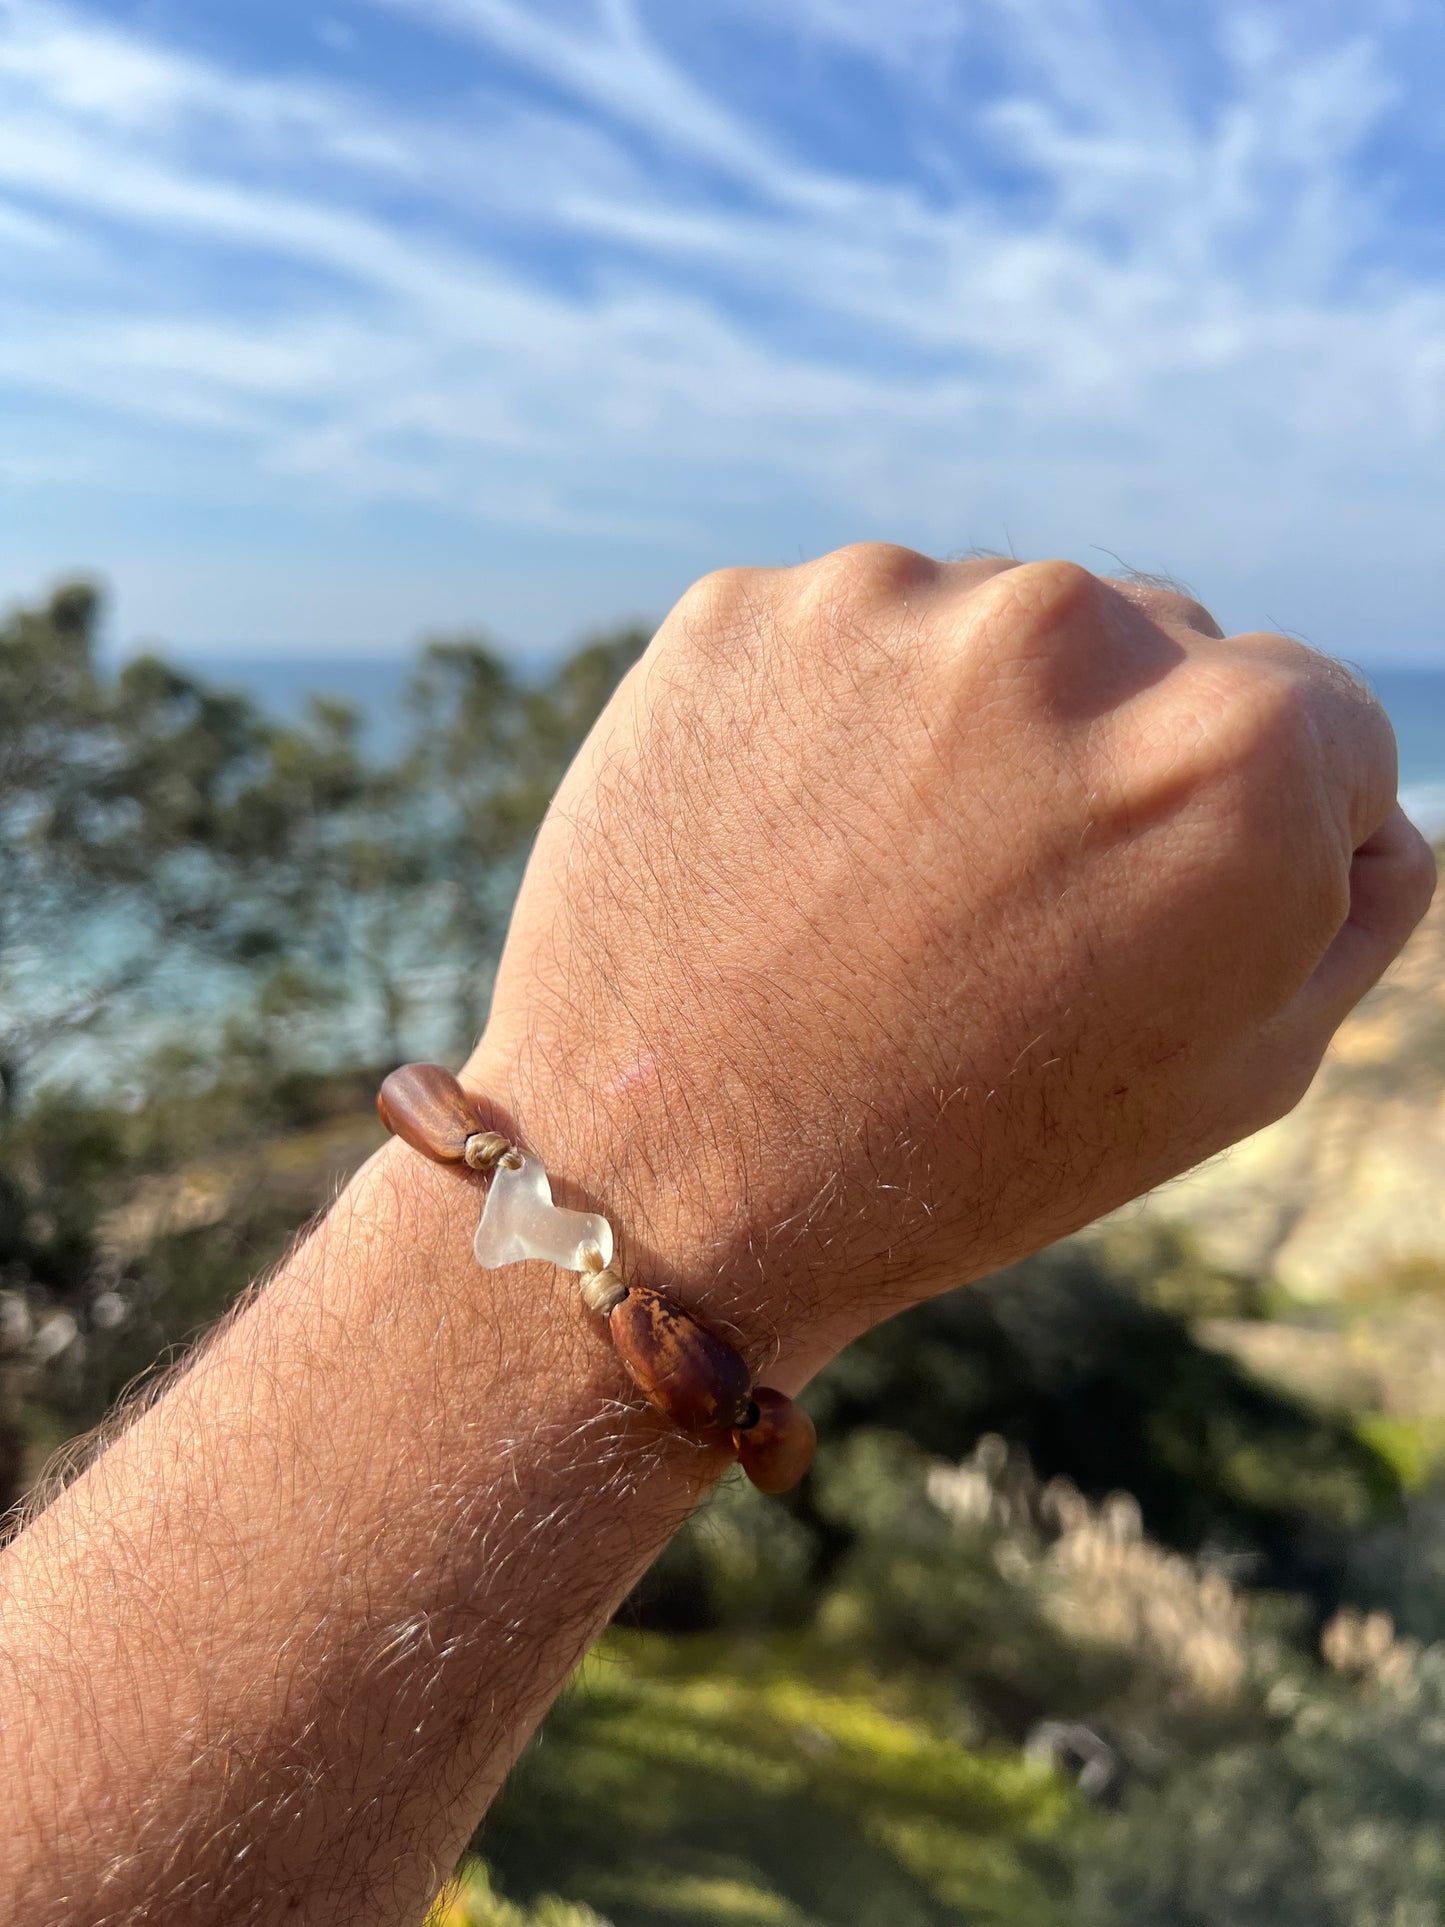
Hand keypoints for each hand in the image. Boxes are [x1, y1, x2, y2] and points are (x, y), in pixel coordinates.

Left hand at [469, 551, 1433, 1382]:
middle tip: (1003, 906)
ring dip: (965, 728)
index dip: (1247, 830)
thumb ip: (1355, 902)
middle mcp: (1073, 630)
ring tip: (882, 885)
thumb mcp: (1242, 1072)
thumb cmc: (969, 1150)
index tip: (1146, 903)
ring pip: (992, 632)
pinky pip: (846, 640)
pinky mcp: (741, 606)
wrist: (664, 1182)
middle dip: (1109, 756)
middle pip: (1156, 646)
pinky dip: (833, 718)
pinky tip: (792, 842)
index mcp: (1236, 752)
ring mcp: (889, 602)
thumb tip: (1368, 799)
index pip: (1317, 719)